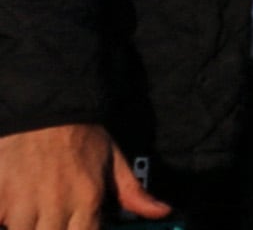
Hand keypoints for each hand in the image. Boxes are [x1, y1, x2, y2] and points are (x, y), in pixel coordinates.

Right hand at [0, 123, 167, 229]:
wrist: (46, 108)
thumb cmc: (82, 137)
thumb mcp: (113, 160)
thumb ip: (134, 193)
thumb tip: (163, 211)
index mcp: (87, 198)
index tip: (77, 228)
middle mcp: (56, 204)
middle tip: (53, 221)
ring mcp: (22, 202)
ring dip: (26, 227)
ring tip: (32, 218)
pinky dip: (4, 220)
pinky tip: (11, 213)